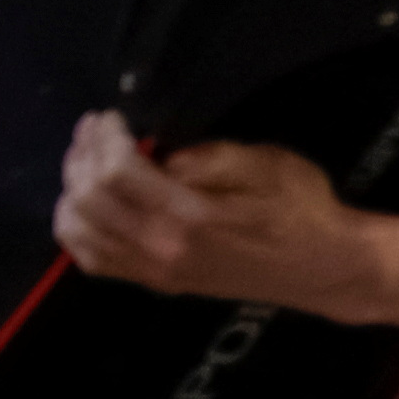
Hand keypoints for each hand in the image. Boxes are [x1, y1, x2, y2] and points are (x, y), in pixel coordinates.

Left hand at [53, 112, 387, 319]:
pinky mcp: (159, 283)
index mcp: (190, 217)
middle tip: (95, 131)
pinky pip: (95, 261)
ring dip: (73, 190)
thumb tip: (162, 158)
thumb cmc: (303, 209)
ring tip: (87, 162)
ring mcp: (157, 272)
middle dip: (82, 157)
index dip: (104, 137)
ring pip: (80, 233)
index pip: (116, 174)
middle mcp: (163, 250)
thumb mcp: (267, 164)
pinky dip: (78, 231)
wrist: (325, 269)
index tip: (112, 116)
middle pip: (88, 200)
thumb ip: (210, 158)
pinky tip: (88, 206)